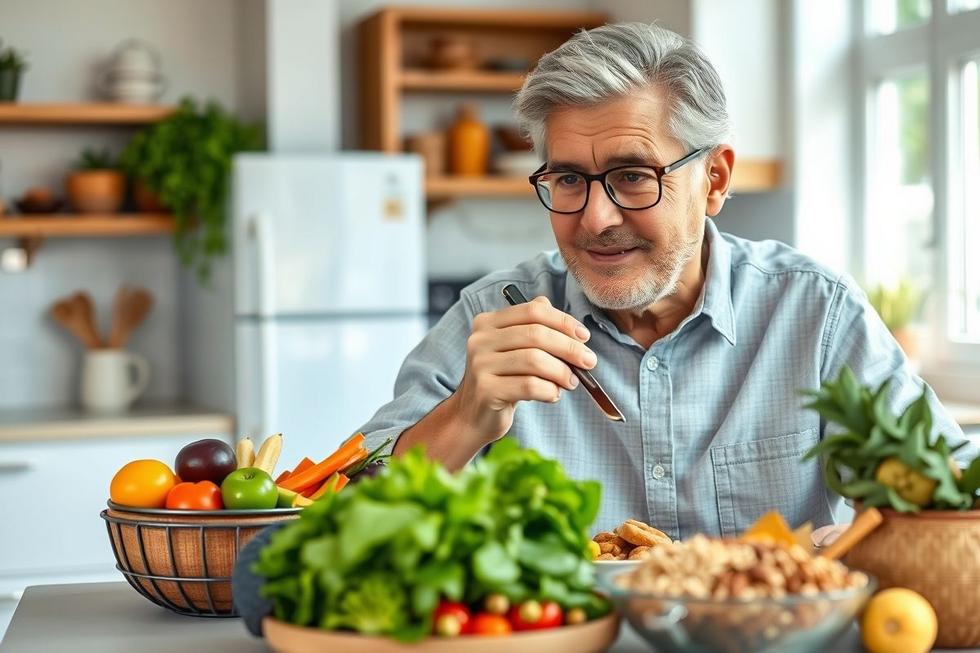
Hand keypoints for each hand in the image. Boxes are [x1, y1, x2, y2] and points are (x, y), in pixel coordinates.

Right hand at [453, 295, 596, 443]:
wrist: (474, 416)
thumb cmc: (502, 380)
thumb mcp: (515, 350)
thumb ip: (536, 330)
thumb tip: (574, 328)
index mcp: (488, 322)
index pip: (533, 311)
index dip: (563, 321)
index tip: (584, 337)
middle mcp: (480, 339)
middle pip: (536, 334)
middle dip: (569, 348)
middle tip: (589, 362)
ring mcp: (480, 364)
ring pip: (534, 360)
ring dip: (561, 372)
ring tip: (571, 382)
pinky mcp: (486, 390)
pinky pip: (529, 386)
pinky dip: (549, 391)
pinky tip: (553, 395)